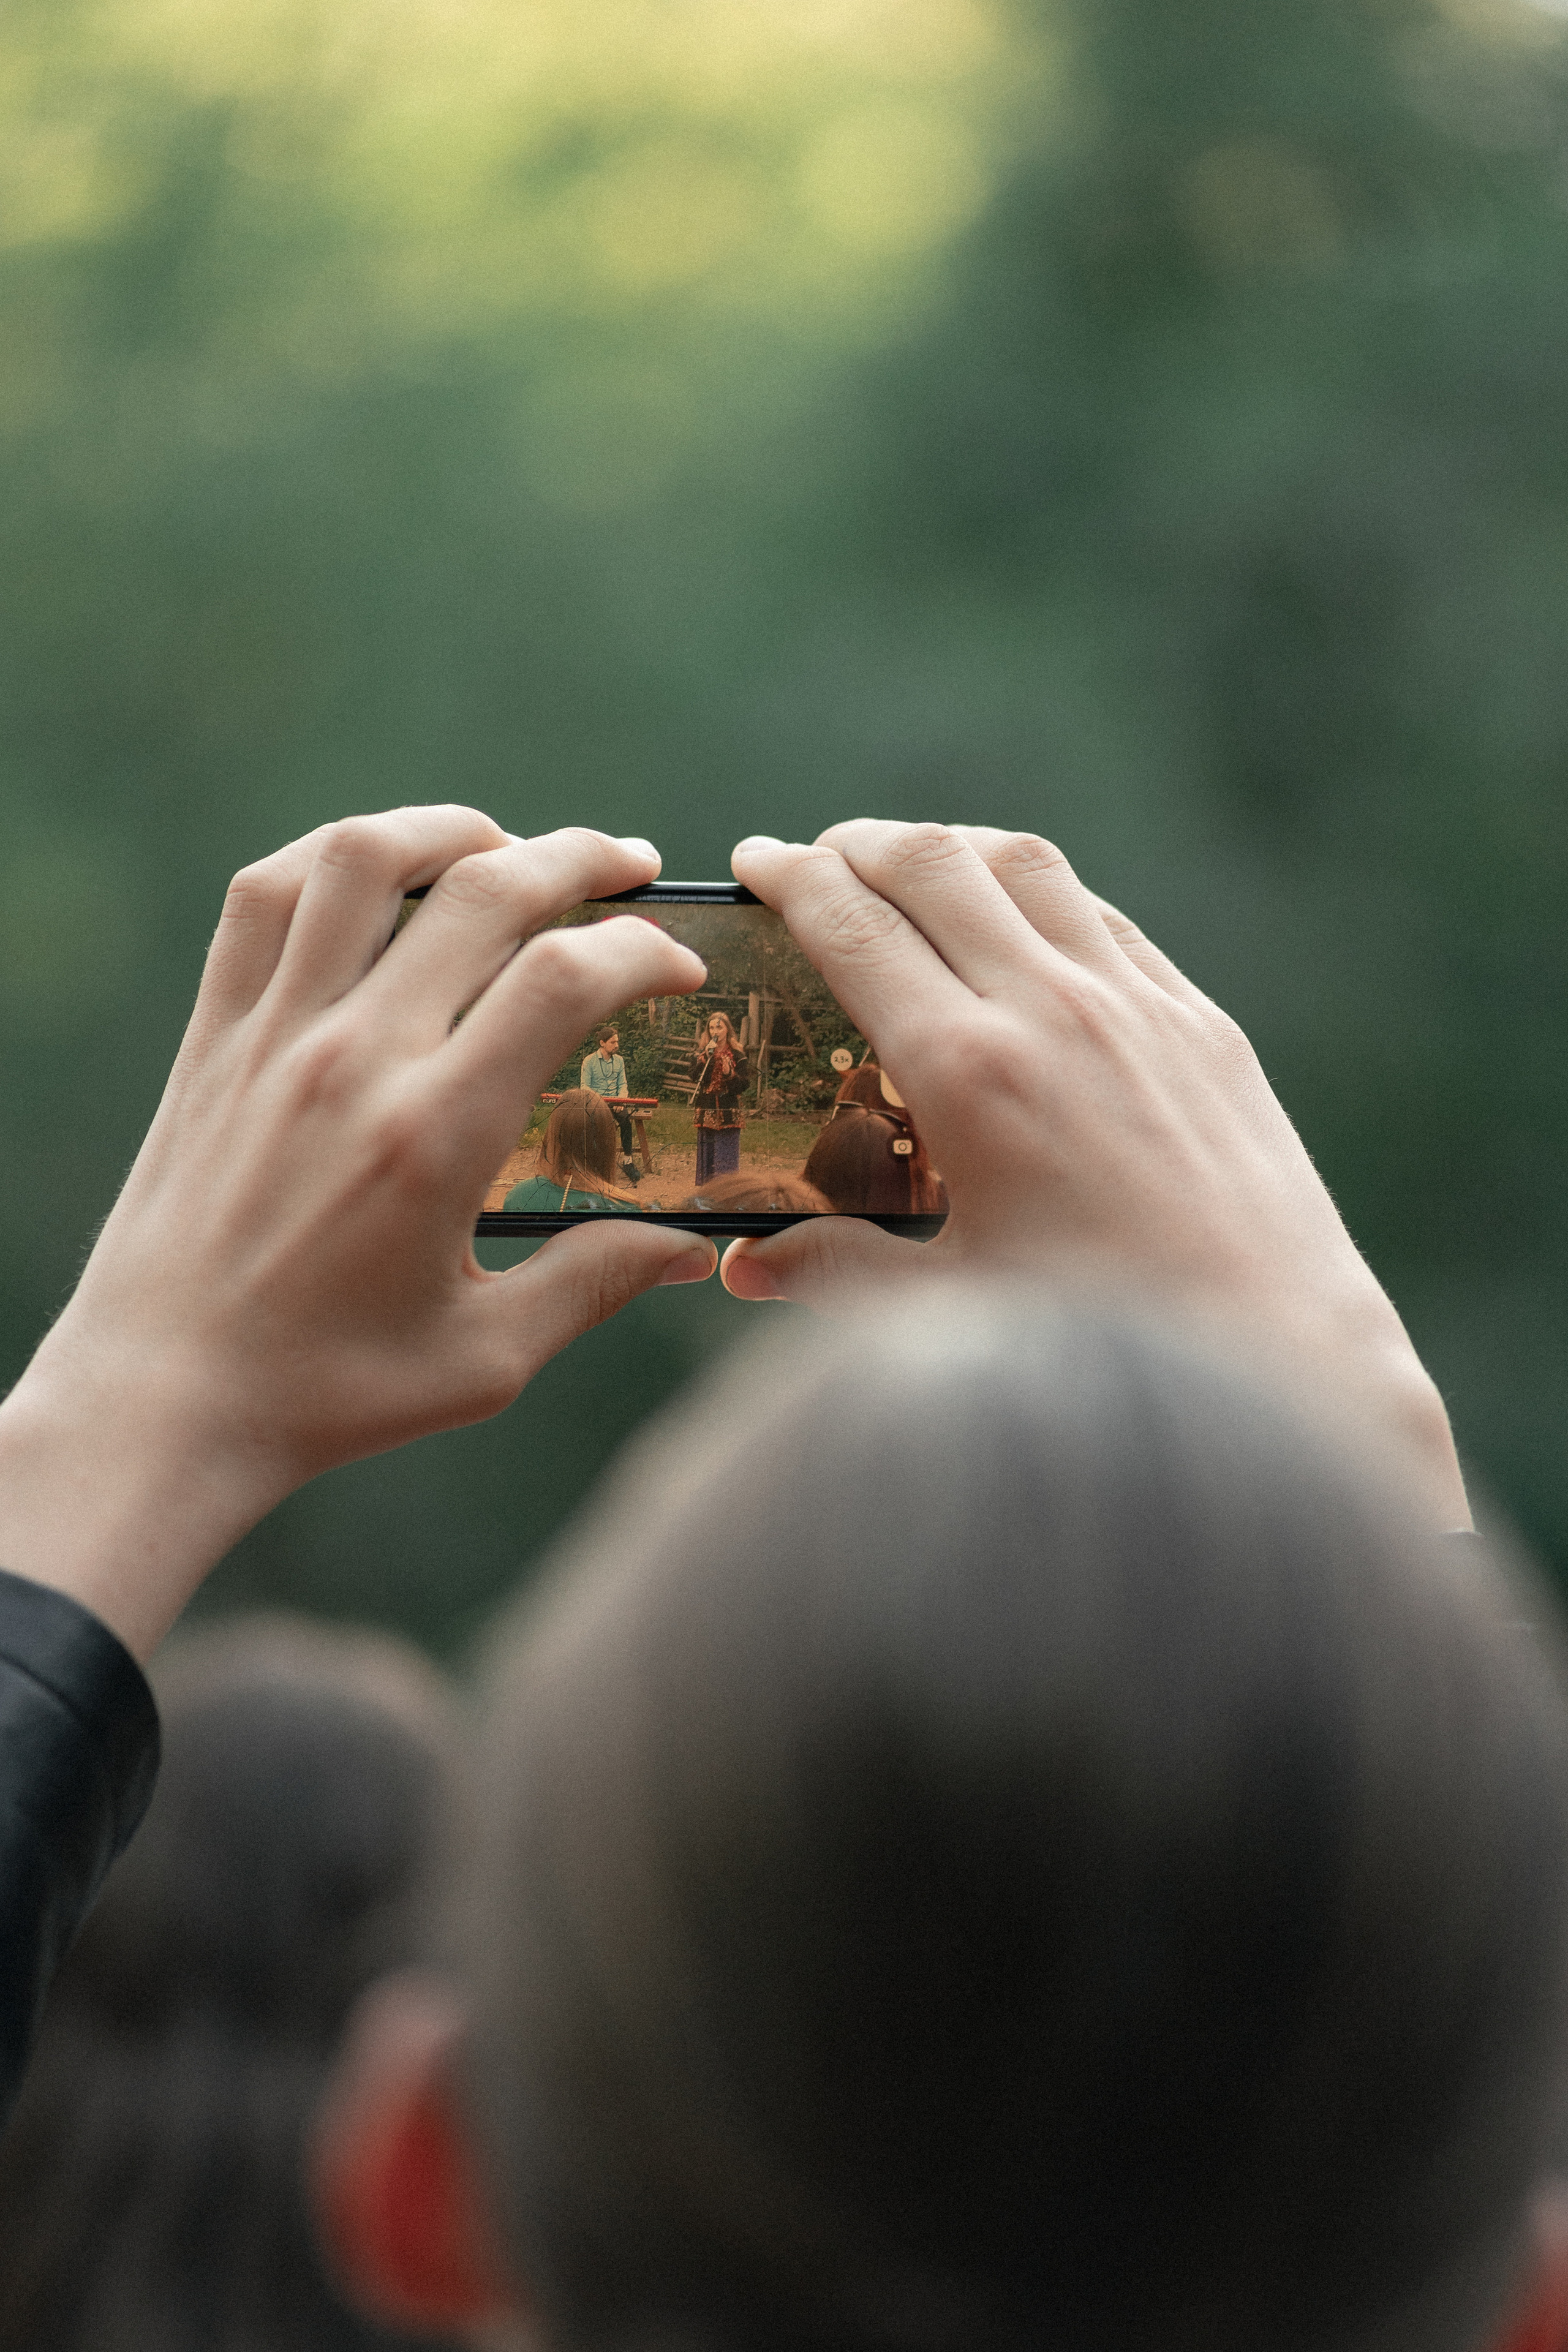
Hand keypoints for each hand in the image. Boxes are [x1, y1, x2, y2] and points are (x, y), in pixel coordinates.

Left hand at [0, 811, 714, 1655]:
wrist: (160, 1399)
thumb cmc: (327, 1391)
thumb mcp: (485, 1358)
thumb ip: (594, 1284)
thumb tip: (690, 1256)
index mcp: (436, 1136)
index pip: (564, 979)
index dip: (644, 950)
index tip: (678, 967)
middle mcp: (354, 1060)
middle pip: (484, 890)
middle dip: (580, 859)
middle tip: (630, 867)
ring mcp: (274, 1036)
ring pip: (364, 859)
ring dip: (452, 828)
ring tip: (507, 845)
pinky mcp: (213, 1037)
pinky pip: (264, 897)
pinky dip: (331, 856)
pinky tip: (382, 868)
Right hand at [725, 822, 1468, 1527]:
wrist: (1279, 1347)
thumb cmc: (1102, 1339)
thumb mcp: (950, 1307)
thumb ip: (834, 1269)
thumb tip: (743, 1266)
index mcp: (969, 1072)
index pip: (856, 928)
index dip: (794, 879)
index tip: (758, 860)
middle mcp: (1052, 1009)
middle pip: (934, 865)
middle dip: (860, 844)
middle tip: (818, 856)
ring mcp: (1137, 1004)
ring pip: (1026, 865)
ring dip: (954, 848)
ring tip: (911, 863)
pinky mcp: (1201, 1022)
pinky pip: (1104, 917)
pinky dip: (1042, 894)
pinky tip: (1021, 921)